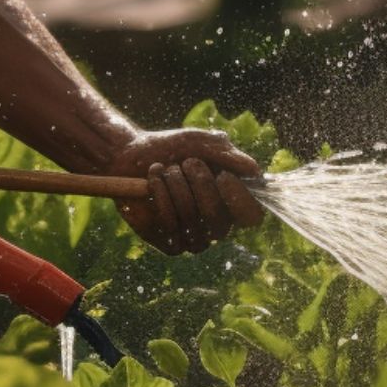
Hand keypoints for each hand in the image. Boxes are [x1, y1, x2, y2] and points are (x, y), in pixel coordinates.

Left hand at [105, 128, 264, 254]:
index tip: (222, 176)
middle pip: (221, 220)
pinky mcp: (168, 243)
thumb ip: (229, 155)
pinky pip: (170, 227)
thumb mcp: (201, 142)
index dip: (240, 200)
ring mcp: (193, 237)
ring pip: (193, 221)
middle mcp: (216, 224)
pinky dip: (160, 197)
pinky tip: (152, 182)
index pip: (251, 216)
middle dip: (200, 184)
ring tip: (166, 169)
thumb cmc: (171, 148)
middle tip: (185, 163)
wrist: (131, 154)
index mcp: (231, 201)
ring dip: (176, 186)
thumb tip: (255, 173)